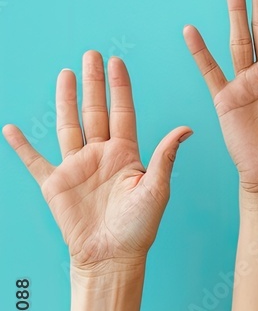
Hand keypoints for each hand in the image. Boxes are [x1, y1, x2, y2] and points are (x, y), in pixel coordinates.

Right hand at [3, 53, 190, 276]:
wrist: (112, 256)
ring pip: (68, 125)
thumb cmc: (139, 227)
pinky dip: (22, 146)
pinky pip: (35, 161)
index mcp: (126, 154)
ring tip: (65, 74)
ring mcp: (76, 167)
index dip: (120, 87)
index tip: (117, 61)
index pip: (122, 112)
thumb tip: (187, 128)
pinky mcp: (55, 184)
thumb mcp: (157, 188)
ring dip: (65, 100)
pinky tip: (11, 128)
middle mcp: (101, 155)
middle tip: (91, 54)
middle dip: (93, 83)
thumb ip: (165, 156)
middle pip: (94, 111)